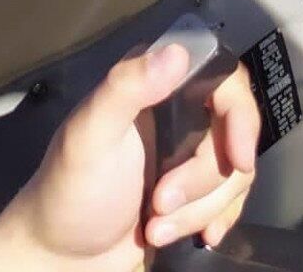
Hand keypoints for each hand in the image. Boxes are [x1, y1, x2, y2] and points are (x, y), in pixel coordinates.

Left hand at [0, 40, 259, 271]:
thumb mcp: (91, 136)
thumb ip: (127, 87)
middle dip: (201, 181)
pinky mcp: (195, 193)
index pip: (222, 79)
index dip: (240, 115)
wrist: (61, 259)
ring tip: (157, 228)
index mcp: (154, 85)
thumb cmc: (69, 192)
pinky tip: (200, 238)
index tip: (238, 158)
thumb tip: (177, 52)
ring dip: (199, 209)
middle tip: (159, 204)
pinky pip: (231, 200)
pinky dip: (217, 220)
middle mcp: (178, 112)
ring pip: (233, 173)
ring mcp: (188, 154)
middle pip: (232, 135)